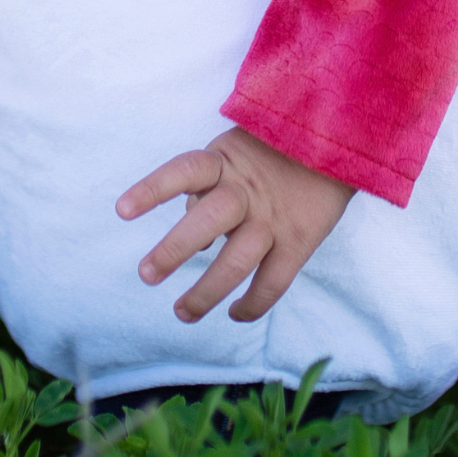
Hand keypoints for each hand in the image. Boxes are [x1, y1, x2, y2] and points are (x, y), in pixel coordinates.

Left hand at [116, 127, 354, 323]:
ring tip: (181, 313)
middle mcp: (246, 191)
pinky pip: (273, 282)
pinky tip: (234, 314)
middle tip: (147, 275)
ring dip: (206, 291)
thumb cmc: (271, 151)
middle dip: (174, 250)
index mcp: (225, 163)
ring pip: (237, 261)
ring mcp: (273, 218)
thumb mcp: (234, 153)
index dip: (153, 189)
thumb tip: (194, 232)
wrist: (336, 142)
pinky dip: (252, 305)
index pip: (184, 172)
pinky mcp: (299, 241)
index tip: (122, 211)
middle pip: (207, 220)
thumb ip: (209, 185)